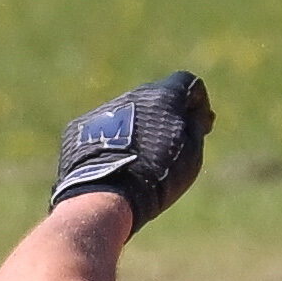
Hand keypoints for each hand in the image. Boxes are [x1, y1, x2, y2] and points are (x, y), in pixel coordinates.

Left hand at [49, 71, 213, 229]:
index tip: (201, 126)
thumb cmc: (156, 177)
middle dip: (166, 116)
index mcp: (163, 95)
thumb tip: (195, 110)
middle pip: (156, 98)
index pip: (188, 84)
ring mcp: (104, 109)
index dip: (197, 104)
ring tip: (140, 161)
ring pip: (127, 113)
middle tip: (170, 147)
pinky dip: (112, 141)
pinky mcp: (80, 126)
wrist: (105, 196)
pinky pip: (103, 128)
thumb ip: (195, 124)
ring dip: (137, 129)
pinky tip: (115, 165)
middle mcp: (132, 95)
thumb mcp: (190, 152)